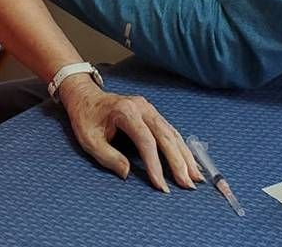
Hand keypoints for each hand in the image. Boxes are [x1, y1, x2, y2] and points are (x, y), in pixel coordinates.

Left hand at [58, 74, 202, 192]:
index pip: (145, 140)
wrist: (85, 96)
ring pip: (173, 133)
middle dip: (178, 162)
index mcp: (126, 111)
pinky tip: (190, 162)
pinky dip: (181, 148)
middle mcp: (142, 108)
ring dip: (185, 156)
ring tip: (195, 177)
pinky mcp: (153, 114)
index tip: (161, 185)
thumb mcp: (89, 140)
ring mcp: (150, 109)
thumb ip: (107, 156)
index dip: (155, 164)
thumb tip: (127, 173)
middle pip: (166, 136)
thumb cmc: (86, 117)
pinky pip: (171, 131)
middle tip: (187, 185)